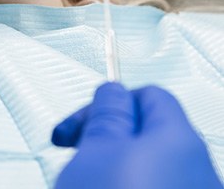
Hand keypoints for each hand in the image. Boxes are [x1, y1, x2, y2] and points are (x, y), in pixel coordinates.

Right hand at [52, 82, 222, 188]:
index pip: (148, 96)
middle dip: (104, 142)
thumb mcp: (96, 153)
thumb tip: (112, 92)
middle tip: (75, 158)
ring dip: (109, 173)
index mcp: (179, 140)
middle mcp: (198, 171)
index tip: (77, 127)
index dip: (107, 103)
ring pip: (145, 171)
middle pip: (146, 136)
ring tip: (84, 187)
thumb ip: (106, 114)